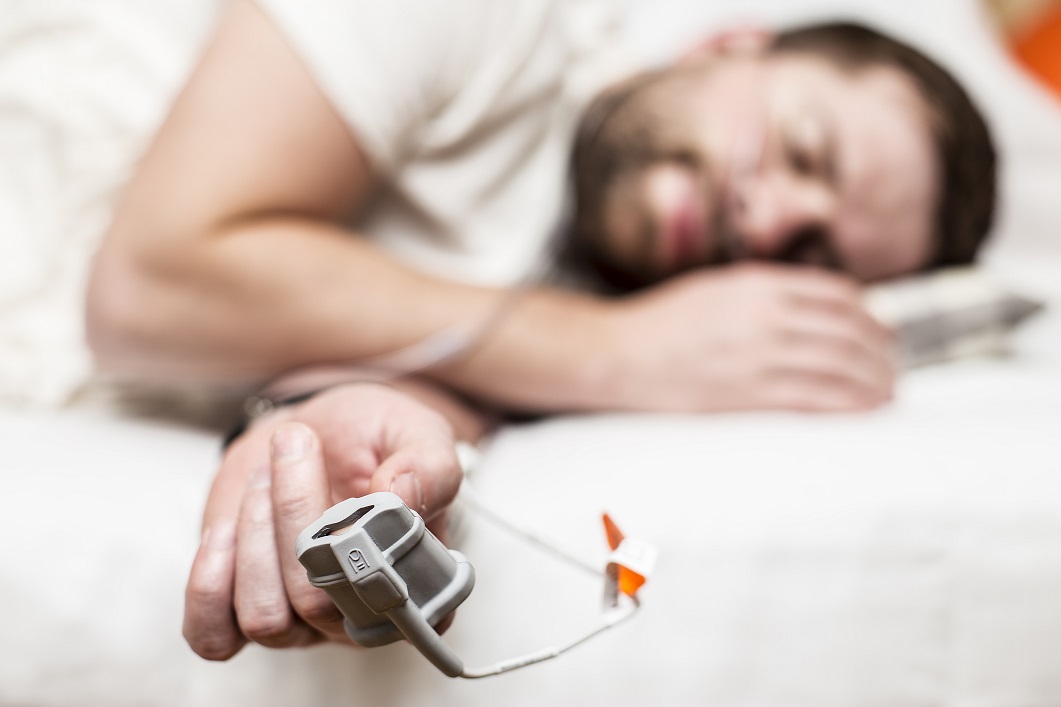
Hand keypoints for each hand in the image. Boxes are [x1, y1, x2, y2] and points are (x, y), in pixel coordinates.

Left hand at [183, 383, 463, 659]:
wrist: (310, 430)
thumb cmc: (374, 436)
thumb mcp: (417, 432)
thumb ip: (429, 463)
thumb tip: (403, 495)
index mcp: (420, 585)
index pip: (408, 615)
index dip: (377, 567)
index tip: (360, 496)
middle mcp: (362, 618)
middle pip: (320, 605)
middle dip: (296, 513)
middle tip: (297, 442)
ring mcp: (302, 624)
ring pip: (265, 618)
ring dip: (256, 535)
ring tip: (265, 474)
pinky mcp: (242, 615)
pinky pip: (214, 636)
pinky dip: (209, 583)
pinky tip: (225, 528)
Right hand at [608, 263, 895, 411]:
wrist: (619, 355)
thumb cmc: (663, 323)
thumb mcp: (717, 288)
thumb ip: (766, 292)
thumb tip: (820, 307)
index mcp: (758, 284)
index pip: (838, 295)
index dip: (871, 315)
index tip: (881, 333)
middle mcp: (765, 314)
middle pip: (849, 330)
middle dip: (882, 352)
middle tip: (892, 368)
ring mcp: (759, 354)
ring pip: (842, 365)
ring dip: (875, 380)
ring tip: (888, 392)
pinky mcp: (750, 393)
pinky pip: (818, 398)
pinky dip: (852, 403)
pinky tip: (867, 408)